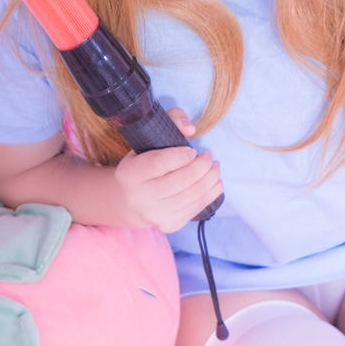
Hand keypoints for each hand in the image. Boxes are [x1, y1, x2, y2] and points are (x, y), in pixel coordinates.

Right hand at [113, 108, 223, 230]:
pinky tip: (214, 182)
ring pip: (193, 194)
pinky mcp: (170, 224)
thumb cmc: (143, 164)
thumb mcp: (147, 140)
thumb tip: (190, 128)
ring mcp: (155, 214)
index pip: (159, 164)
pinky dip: (212, 192)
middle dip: (202, 166)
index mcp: (130, 174)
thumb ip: (170, 121)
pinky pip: (197, 207)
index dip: (180, 155)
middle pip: (182, 180)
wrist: (130, 201)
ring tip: (214, 167)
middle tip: (209, 157)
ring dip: (211, 178)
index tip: (191, 150)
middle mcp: (140, 197)